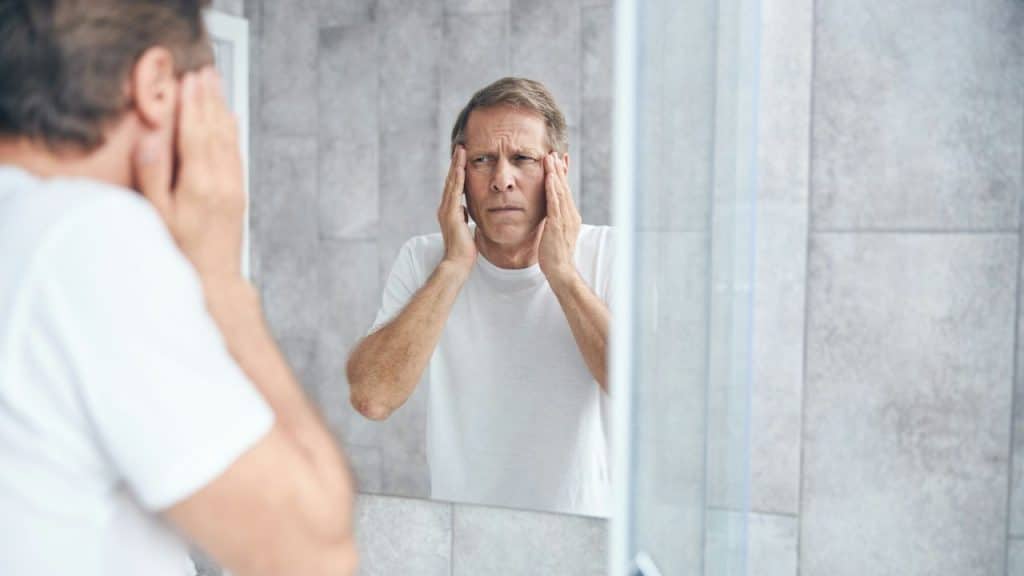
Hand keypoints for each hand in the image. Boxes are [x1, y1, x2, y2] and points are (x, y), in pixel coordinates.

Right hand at [134, 67, 245, 282]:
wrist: (216, 280)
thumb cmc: (181, 251)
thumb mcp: (157, 216)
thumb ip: (153, 175)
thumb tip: (150, 139)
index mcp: (199, 184)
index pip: (195, 134)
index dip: (191, 104)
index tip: (187, 79)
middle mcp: (221, 181)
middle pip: (214, 130)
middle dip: (208, 98)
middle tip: (204, 71)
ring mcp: (234, 187)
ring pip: (228, 138)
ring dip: (221, 108)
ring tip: (216, 84)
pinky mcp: (240, 193)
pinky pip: (236, 154)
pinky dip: (232, 131)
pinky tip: (230, 117)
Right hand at [437, 146, 476, 271]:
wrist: (458, 263)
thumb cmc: (465, 249)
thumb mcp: (466, 228)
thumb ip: (464, 217)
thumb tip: (465, 209)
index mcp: (450, 210)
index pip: (455, 186)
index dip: (458, 171)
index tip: (464, 157)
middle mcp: (445, 208)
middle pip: (451, 180)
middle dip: (456, 163)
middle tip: (460, 147)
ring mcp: (446, 210)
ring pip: (452, 183)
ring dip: (456, 166)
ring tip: (461, 151)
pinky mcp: (450, 214)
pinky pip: (455, 192)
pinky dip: (458, 178)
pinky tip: (462, 167)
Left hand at [538, 152, 581, 286]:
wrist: (561, 271)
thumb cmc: (555, 256)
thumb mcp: (555, 234)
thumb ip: (554, 222)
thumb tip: (549, 215)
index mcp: (570, 217)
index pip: (566, 192)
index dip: (562, 176)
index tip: (558, 162)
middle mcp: (571, 215)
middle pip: (565, 187)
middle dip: (559, 169)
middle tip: (554, 153)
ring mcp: (565, 219)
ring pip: (561, 191)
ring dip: (555, 173)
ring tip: (550, 158)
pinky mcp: (558, 224)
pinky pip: (555, 202)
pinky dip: (553, 187)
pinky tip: (549, 176)